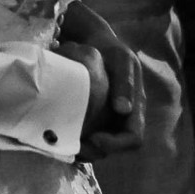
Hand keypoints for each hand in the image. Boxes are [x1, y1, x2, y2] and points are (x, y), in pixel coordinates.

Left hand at [53, 27, 144, 161]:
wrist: (97, 42)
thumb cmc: (112, 51)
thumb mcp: (122, 61)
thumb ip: (125, 82)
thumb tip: (124, 109)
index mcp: (136, 109)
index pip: (133, 138)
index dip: (116, 144)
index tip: (95, 139)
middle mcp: (124, 119)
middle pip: (114, 147)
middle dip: (95, 151)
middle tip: (73, 147)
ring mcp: (109, 120)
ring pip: (98, 146)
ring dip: (83, 149)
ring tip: (63, 144)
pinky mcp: (93, 117)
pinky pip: (86, 135)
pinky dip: (75, 138)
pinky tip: (58, 134)